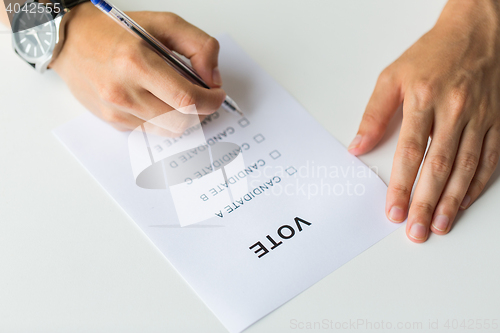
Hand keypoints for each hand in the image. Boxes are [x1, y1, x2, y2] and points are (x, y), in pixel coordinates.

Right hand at [50, 3, 225, 134]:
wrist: (70, 40)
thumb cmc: (115, 30)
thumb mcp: (164, 23)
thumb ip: (198, 46)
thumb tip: (213, 78)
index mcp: (137, 63)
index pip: (187, 99)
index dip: (211, 101)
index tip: (217, 95)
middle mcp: (124, 91)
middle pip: (180, 121)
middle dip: (201, 112)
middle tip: (204, 98)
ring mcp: (116, 110)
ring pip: (168, 130)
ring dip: (184, 118)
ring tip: (183, 99)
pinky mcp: (112, 121)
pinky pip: (150, 130)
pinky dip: (163, 119)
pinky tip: (159, 101)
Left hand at [348, 0, 499, 242]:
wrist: (476, 33)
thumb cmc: (431, 55)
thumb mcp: (391, 77)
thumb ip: (373, 115)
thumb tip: (356, 147)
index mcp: (423, 100)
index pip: (409, 152)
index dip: (401, 186)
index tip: (393, 211)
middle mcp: (454, 111)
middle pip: (439, 166)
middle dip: (427, 203)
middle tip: (417, 230)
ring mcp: (479, 118)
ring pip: (466, 168)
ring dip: (453, 201)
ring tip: (441, 226)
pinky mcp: (496, 121)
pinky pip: (489, 159)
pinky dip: (477, 185)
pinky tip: (465, 202)